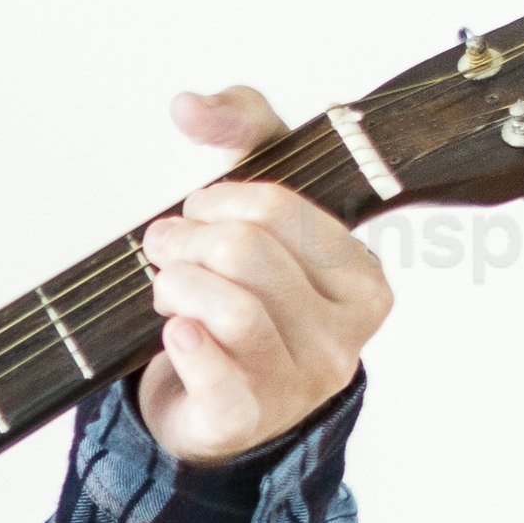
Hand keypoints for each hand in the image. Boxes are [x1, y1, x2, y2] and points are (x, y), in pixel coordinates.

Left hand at [133, 84, 393, 463]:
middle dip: (188, 240)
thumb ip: (240, 128)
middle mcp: (345, 335)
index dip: (220, 202)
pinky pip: (216, 370)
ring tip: (162, 286)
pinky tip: (173, 328)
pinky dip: (184, 340)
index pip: (281, 212)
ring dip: (178, 285)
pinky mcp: (251, 418)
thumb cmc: (249, 296)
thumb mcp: (259, 201)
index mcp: (362, 279)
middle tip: (161, 246)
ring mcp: (302, 383)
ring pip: (235, 309)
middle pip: (250, 255)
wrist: (217, 404)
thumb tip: (185, 104)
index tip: (194, 212)